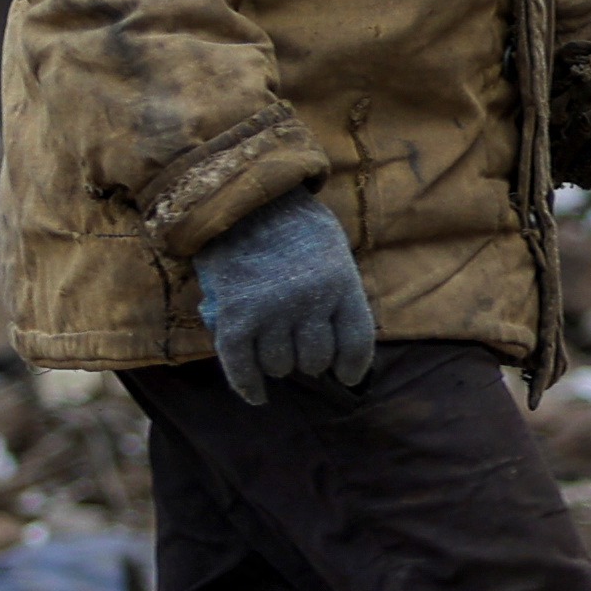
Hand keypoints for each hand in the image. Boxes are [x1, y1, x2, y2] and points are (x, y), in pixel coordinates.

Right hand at [194, 188, 377, 403]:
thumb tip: (339, 341)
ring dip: (278, 364)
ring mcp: (271, 309)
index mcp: (340, 282)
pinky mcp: (235, 314)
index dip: (352, 366)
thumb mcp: (331, 246)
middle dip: (310, 360)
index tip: (345, 376)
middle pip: (316, 360)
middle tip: (299, 349)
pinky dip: (248, 386)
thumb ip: (338, 289)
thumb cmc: (290, 221)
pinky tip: (257, 395)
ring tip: (273, 347)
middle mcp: (309, 300)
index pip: (356, 343)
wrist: (240, 195)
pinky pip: (242, 366)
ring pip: (280, 365)